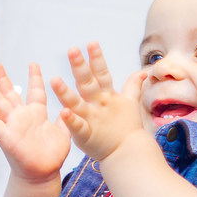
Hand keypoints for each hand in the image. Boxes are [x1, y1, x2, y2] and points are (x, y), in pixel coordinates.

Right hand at [0, 62, 70, 184]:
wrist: (43, 174)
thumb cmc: (53, 156)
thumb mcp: (64, 134)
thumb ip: (66, 120)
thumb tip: (70, 107)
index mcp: (37, 114)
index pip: (35, 91)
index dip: (34, 77)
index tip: (32, 63)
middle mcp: (22, 117)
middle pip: (10, 93)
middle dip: (2, 78)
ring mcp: (12, 126)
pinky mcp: (6, 138)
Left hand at [50, 42, 146, 161]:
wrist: (128, 153)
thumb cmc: (127, 128)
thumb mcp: (130, 103)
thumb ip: (133, 86)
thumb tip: (142, 71)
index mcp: (108, 96)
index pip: (102, 73)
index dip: (97, 58)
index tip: (91, 43)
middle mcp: (99, 105)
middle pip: (88, 83)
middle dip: (80, 66)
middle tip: (72, 50)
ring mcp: (92, 119)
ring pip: (77, 103)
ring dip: (65, 92)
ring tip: (54, 80)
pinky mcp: (86, 135)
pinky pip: (77, 127)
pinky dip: (71, 120)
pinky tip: (62, 112)